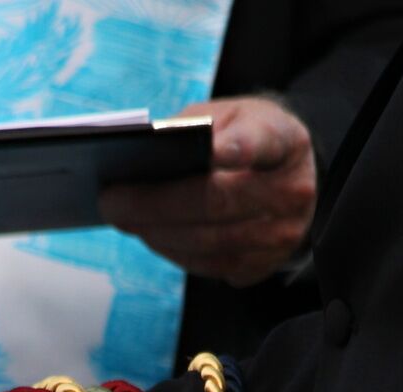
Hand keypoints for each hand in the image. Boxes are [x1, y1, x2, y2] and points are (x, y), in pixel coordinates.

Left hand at [99, 96, 316, 286]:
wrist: (287, 177)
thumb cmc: (246, 137)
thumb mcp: (230, 114)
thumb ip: (195, 126)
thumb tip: (142, 155)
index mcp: (286, 141)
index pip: (262, 143)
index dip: (238, 147)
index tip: (211, 148)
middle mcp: (292, 192)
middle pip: (218, 201)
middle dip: (157, 203)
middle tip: (111, 200)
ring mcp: (283, 235)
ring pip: (210, 242)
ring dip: (157, 233)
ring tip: (120, 218)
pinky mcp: (265, 265)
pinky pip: (211, 266)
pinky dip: (174, 251)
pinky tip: (148, 234)